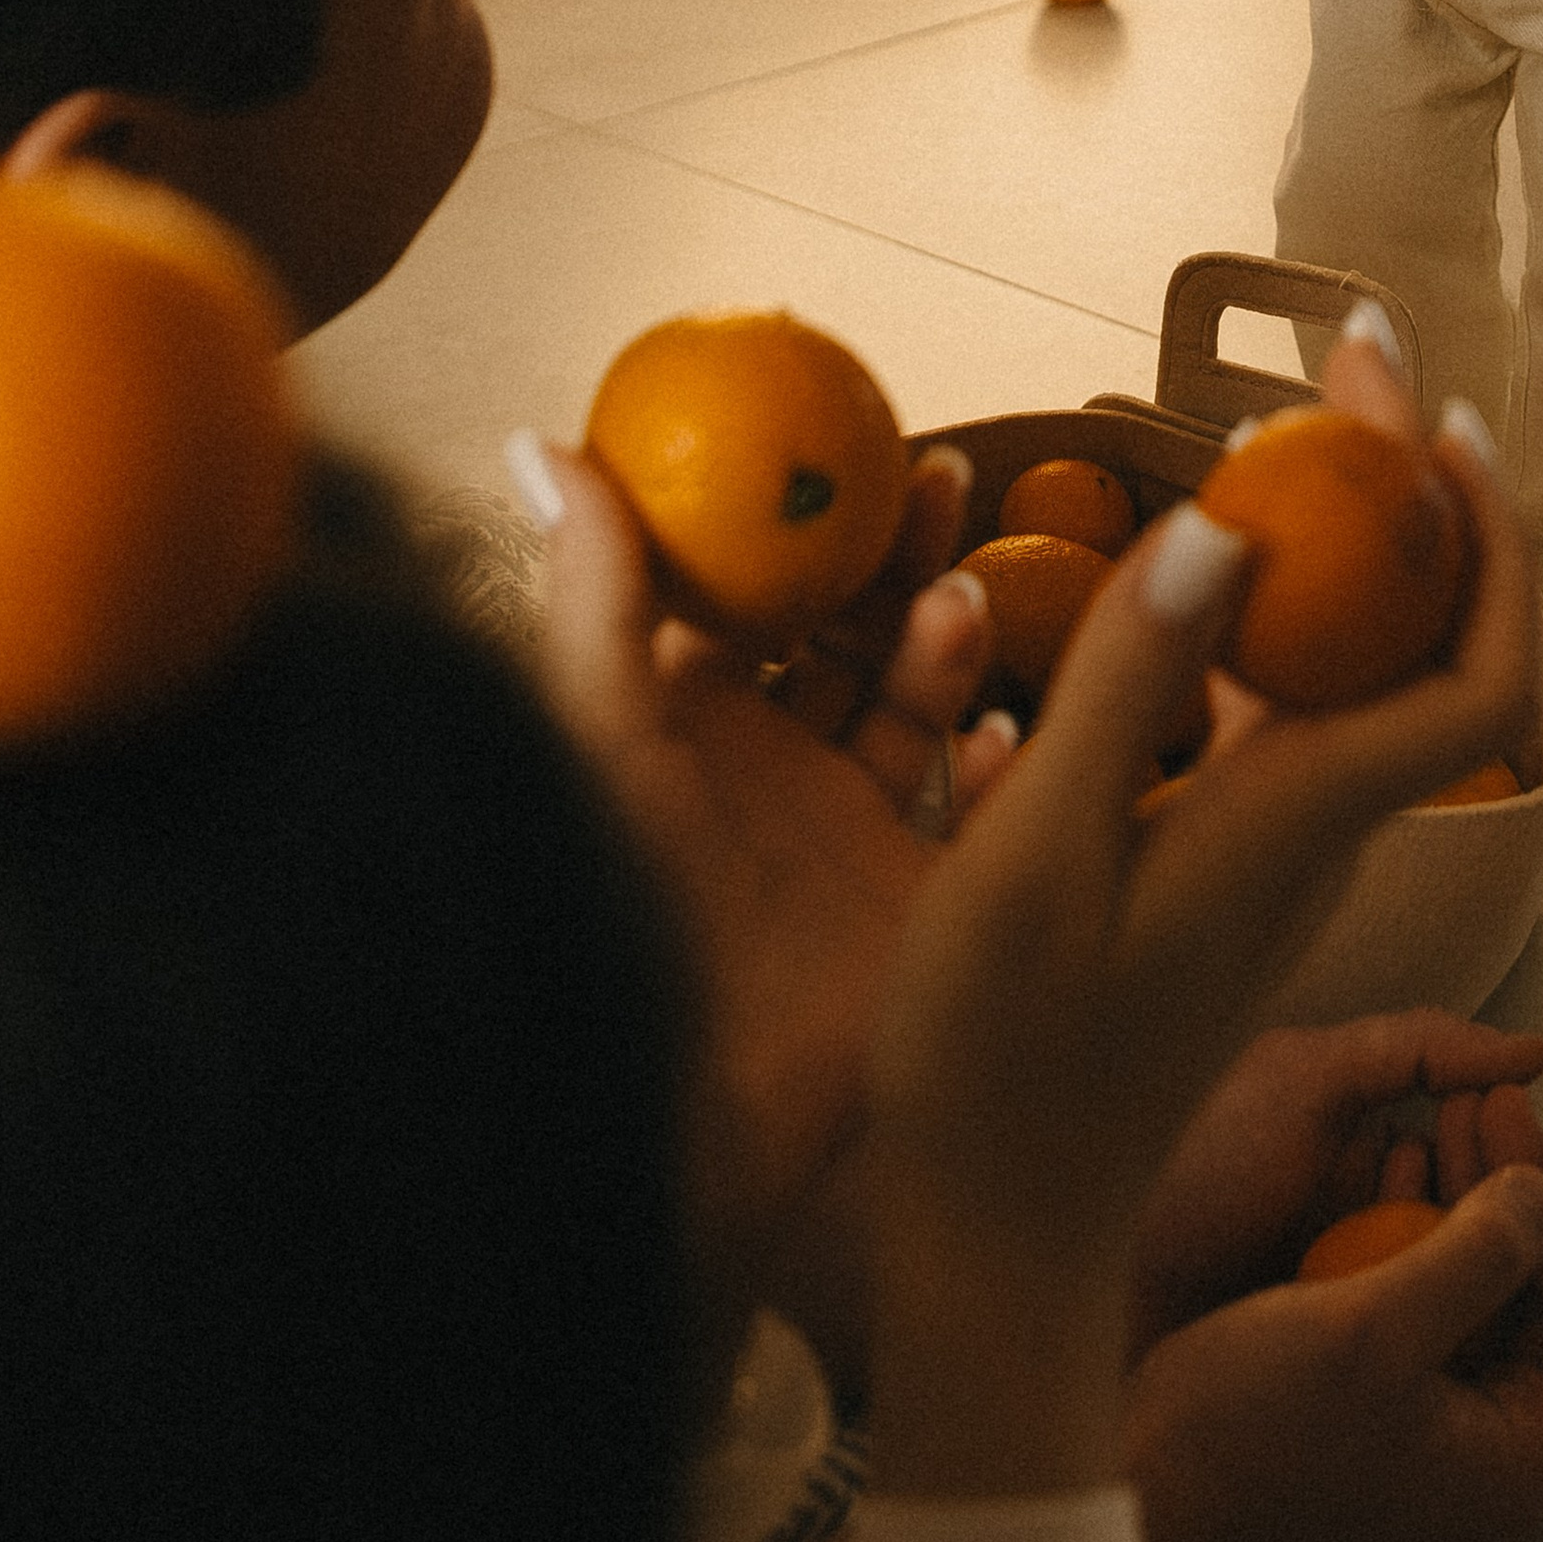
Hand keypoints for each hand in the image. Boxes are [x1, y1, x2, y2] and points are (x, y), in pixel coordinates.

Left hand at [525, 434, 1001, 1305]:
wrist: (696, 1105)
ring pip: (910, 697)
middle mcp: (765, 763)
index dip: (793, 512)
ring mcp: (843, 830)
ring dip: (942, 638)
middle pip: (843, 622)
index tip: (839, 435)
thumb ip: (589, 591)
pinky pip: (973, 806)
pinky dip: (997, 762)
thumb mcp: (604, 731)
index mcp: (682, 716)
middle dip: (890, 550)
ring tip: (961, 606)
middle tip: (934, 481)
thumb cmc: (627, 910)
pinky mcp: (913, 897)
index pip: (746, 584)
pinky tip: (1004, 735)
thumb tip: (538, 437)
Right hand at [862, 327, 1542, 1496]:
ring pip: (1350, 680)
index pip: (1466, 666)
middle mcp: (1308, 836)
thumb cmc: (1000, 1060)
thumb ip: (1126, 687)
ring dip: (1338, 552)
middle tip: (1346, 363)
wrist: (995, 1239)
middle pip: (1420, 646)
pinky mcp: (1209, 878)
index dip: (1479, 534)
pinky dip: (1256, 627)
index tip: (1431, 413)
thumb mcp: (1038, 858)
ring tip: (1275, 436)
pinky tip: (1185, 583)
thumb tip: (1228, 527)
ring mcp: (1264, 861)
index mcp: (1293, 823)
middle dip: (1409, 496)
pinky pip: (1273, 722)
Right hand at [1123, 1078, 1542, 1541]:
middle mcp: (1497, 1465)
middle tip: (1503, 1105)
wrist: (1141, 1494)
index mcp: (1519, 1465)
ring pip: (1502, 1306)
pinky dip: (1435, 1238)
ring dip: (1484, 1205)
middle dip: (1539, 1199)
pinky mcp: (1391, 1416)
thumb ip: (1479, 1253)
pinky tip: (1403, 1157)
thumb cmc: (1250, 1429)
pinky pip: (1444, 1317)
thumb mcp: (1372, 1328)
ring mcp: (1443, 1444)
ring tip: (1454, 1107)